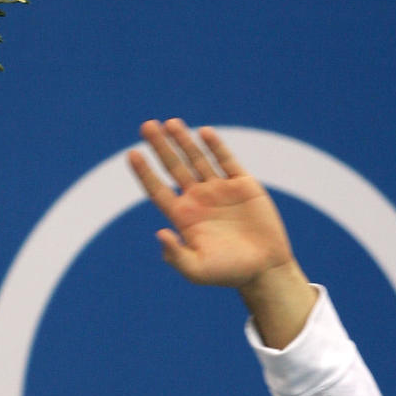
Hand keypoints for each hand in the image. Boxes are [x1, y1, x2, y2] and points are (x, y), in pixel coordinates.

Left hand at [129, 118, 316, 347]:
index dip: (144, 172)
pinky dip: (215, 146)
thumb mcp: (197, 270)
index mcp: (183, 217)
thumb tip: (160, 233)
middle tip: (146, 126)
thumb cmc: (228, 273)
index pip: (157, 189)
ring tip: (170, 122)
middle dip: (160, 146)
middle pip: (174, 166)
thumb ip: (176, 255)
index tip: (132, 154)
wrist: (264, 268)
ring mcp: (220, 189)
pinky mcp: (242, 185)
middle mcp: (198, 199)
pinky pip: (226, 160)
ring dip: (183, 140)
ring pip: (197, 158)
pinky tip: (203, 132)